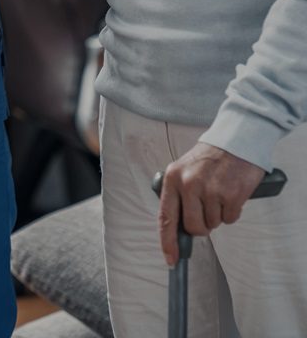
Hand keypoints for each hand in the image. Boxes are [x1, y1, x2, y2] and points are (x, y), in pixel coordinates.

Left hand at [158, 142, 264, 265]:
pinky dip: (231, 211)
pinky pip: (230, 218)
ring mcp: (210, 190)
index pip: (165, 217)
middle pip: (193, 227)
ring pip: (213, 224)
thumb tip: (178, 228)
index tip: (171, 259)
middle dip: (201, 226)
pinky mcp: (231, 194)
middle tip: (207, 210)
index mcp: (172, 179)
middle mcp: (189, 184)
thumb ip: (178, 196)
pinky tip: (230, 194)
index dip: (167, 241)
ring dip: (217, 215)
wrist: (234, 142)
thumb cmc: (208, 159)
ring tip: (219, 193)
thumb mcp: (184, 170)